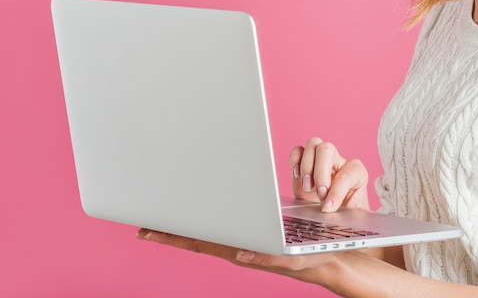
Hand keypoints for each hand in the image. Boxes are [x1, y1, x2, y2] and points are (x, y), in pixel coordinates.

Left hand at [136, 228, 337, 283]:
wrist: (334, 260)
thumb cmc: (315, 258)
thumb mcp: (295, 259)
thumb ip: (269, 258)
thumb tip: (240, 254)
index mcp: (241, 249)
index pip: (199, 242)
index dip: (172, 236)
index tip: (146, 230)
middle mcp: (238, 246)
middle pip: (198, 237)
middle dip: (170, 229)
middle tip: (143, 224)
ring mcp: (245, 241)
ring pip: (209, 233)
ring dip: (188, 225)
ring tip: (167, 218)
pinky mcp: (255, 235)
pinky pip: (226, 228)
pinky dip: (209, 223)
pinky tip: (206, 218)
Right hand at [290, 137, 369, 211]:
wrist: (331, 214)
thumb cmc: (347, 214)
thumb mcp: (358, 217)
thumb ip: (362, 217)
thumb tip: (364, 223)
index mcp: (356, 172)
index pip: (347, 174)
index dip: (336, 192)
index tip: (328, 208)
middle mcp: (338, 161)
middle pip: (328, 150)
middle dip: (320, 173)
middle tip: (319, 194)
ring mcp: (320, 159)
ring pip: (314, 144)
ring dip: (307, 166)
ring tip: (307, 187)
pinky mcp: (303, 163)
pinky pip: (298, 150)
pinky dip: (295, 160)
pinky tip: (297, 176)